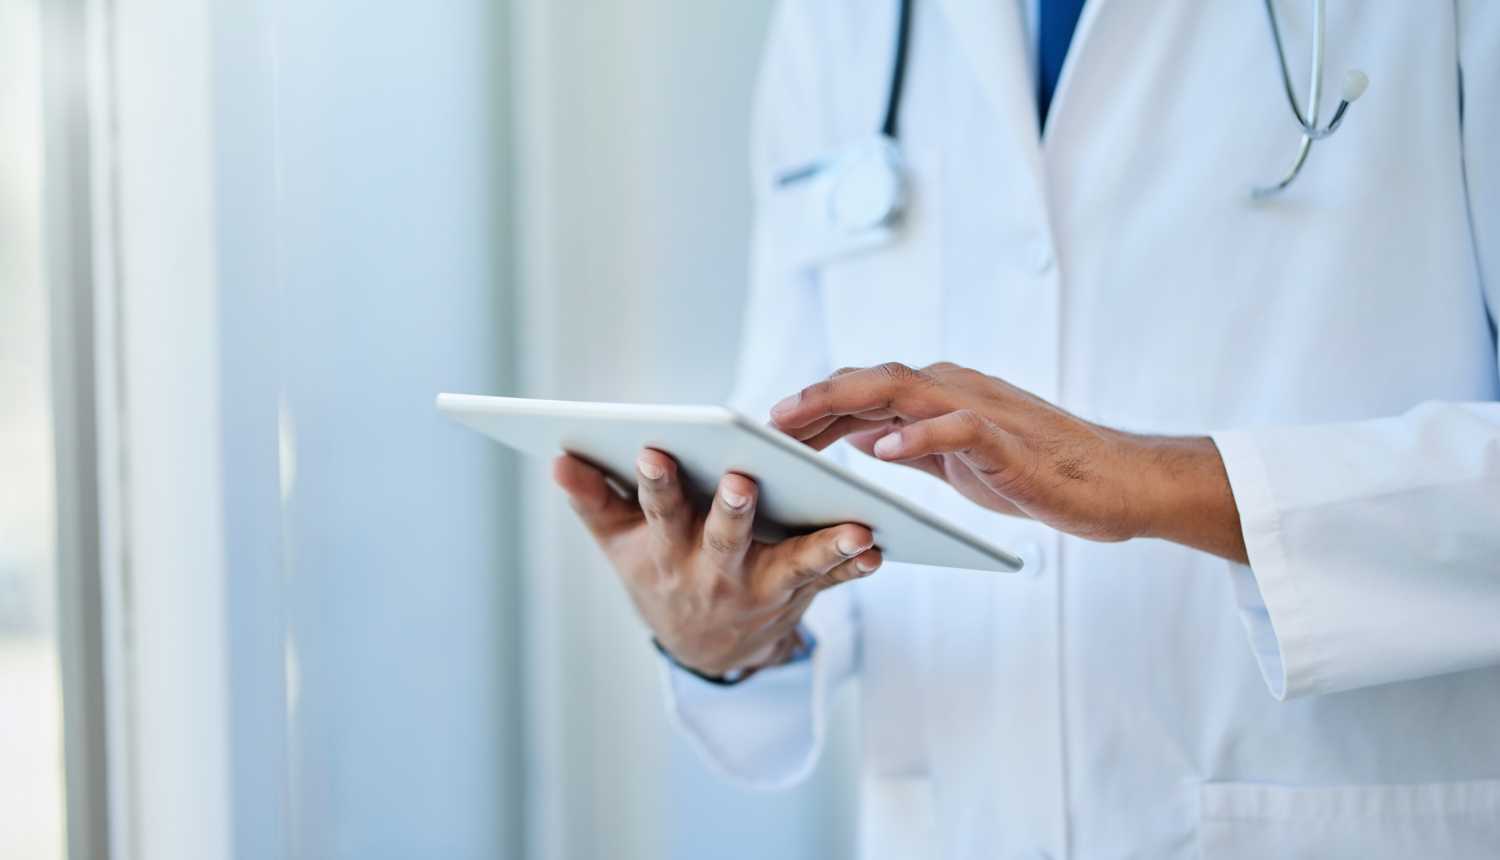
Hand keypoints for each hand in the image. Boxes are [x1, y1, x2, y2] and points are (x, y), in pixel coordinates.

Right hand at [552, 448, 882, 677]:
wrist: (705, 649)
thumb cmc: (659, 573)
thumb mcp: (619, 544)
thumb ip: (591, 498)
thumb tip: (559, 454)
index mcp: (666, 548)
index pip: (657, 510)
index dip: (655, 485)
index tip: (654, 452)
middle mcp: (712, 570)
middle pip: (724, 537)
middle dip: (732, 511)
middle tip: (742, 480)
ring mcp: (758, 587)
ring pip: (793, 564)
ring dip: (823, 548)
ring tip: (854, 529)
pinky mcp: (797, 594)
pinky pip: (830, 580)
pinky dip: (854, 567)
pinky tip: (877, 549)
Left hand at [769, 362, 1247, 562]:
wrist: (1113, 483)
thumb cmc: (1037, 472)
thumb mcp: (956, 461)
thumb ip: (910, 444)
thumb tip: (857, 436)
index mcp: (940, 396)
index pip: (865, 392)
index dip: (815, 406)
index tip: (770, 427)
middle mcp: (954, 390)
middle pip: (872, 380)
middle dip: (815, 398)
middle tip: (768, 421)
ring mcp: (981, 410)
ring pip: (903, 390)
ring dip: (846, 403)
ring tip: (801, 424)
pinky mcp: (1008, 440)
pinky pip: (956, 429)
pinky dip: (916, 435)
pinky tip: (881, 450)